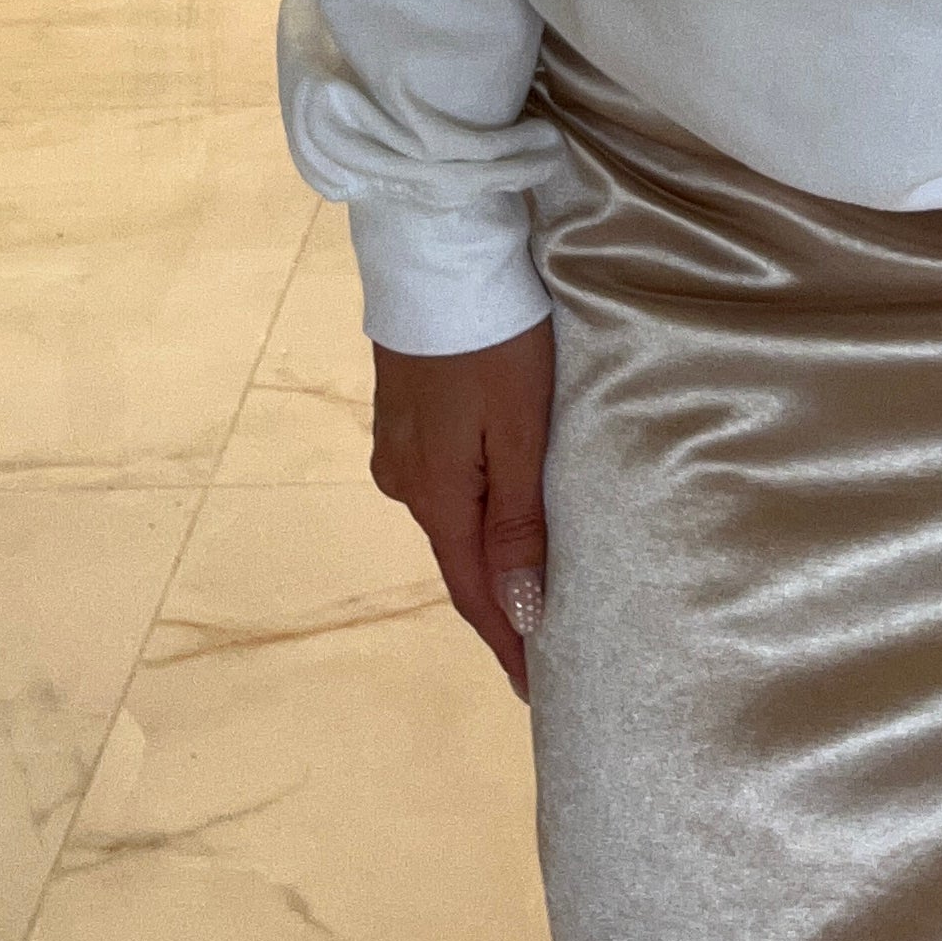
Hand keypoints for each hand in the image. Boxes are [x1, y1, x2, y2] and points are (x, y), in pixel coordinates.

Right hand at [370, 319, 554, 700]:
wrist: (437, 252)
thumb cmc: (493, 340)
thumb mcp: (520, 430)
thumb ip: (519, 522)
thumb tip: (521, 611)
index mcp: (436, 494)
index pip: (475, 590)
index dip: (508, 640)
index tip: (539, 688)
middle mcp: (405, 480)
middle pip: (459, 557)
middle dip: (498, 602)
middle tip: (545, 641)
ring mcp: (396, 444)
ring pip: (450, 516)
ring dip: (485, 551)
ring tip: (528, 581)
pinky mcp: (401, 411)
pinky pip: (442, 480)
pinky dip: (472, 506)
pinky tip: (496, 507)